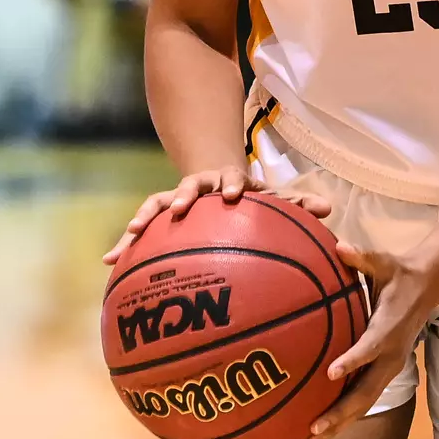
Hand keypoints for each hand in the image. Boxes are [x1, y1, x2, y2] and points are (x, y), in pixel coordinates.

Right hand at [102, 165, 332, 264]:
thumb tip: (330, 211)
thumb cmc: (251, 196)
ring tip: (129, 234)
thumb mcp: (273, 197)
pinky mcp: (161, 213)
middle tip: (178, 208)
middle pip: (188, 185)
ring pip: (158, 203)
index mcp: (229, 181)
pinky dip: (126, 243)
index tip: (233, 194)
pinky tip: (108, 261)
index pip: (232, 177)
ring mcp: (178, 198)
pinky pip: (141, 228)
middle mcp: (201, 186)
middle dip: (182, 195)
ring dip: (145, 216)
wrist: (218, 178)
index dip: (232, 184)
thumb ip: (297, 204)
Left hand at [305, 244, 438, 438]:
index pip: (369, 348)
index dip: (352, 360)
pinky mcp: (383, 373)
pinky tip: (321, 429)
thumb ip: (361, 257)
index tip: (331, 373)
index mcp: (387, 329)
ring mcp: (388, 368)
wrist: (427, 287)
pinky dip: (344, 416)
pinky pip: (363, 398)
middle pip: (365, 391)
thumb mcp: (383, 262)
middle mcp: (389, 356)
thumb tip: (340, 246)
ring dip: (339, 422)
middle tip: (314, 427)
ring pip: (363, 402)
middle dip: (339, 412)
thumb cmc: (398, 274)